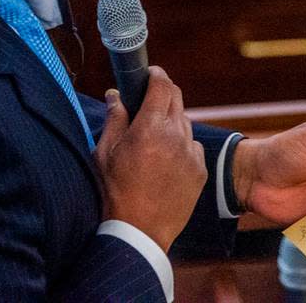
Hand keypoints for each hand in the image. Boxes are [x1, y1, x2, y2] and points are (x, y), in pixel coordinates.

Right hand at [95, 66, 206, 251]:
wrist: (140, 231)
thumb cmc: (116, 190)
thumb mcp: (105, 152)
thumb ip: (114, 118)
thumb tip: (115, 94)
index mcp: (150, 127)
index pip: (161, 85)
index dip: (155, 74)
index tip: (149, 73)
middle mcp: (175, 135)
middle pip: (176, 97)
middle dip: (163, 93)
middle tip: (149, 99)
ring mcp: (191, 153)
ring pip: (185, 122)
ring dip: (171, 120)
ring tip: (153, 137)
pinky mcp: (200, 169)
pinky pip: (192, 145)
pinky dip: (181, 144)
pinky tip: (165, 159)